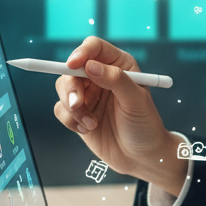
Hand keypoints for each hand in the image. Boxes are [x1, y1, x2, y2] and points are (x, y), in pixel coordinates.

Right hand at [53, 36, 185, 194]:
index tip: (73, 65)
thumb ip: (115, 80)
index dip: (81, 53)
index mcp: (119, 65)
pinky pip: (61, 108)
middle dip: (71, 86)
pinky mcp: (78, 112)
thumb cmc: (144, 125)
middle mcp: (101, 75)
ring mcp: (88, 94)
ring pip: (63, 87)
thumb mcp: (135, 100)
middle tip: (77, 104)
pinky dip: (70, 120)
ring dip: (72, 107)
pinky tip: (87, 130)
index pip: (94, 47)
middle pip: (72, 67)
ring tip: (91, 124)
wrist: (140, 157)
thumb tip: (90, 66)